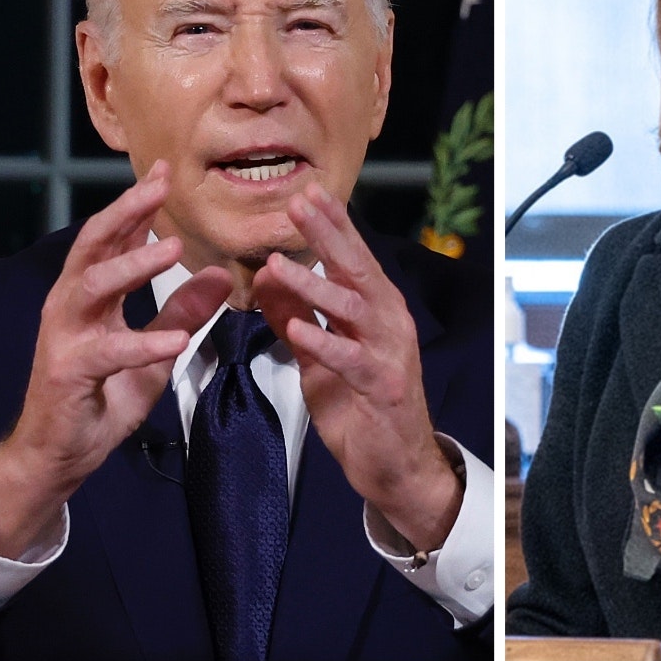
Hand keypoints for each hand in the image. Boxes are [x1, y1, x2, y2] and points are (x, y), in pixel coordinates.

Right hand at [0, 161, 231, 557]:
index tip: (166, 173)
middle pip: (95, 245)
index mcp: (90, 295)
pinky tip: (175, 342)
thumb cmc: (100, 397)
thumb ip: (182, 313)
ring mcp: (65, 336)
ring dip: (133, 265)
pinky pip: (110, 353)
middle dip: (127, 212)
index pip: (113, 238)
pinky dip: (143, 344)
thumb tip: (219, 274)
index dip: (138, 205)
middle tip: (160, 186)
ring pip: (94, 286)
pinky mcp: (69, 371)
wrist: (61, 453)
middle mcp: (71, 305)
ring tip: (172, 249)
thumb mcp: (154, 351)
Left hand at [253, 183, 461, 550]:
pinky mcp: (382, 387)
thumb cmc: (360, 407)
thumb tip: (265, 277)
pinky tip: (298, 332)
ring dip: (313, 286)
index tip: (306, 193)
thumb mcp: (318, 357)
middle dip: (326, 236)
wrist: (396, 466)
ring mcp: (389, 353)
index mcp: (375, 310)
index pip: (352, 258)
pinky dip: (324, 344)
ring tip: (277, 265)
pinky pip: (350, 360)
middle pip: (355, 270)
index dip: (331, 225)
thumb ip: (296, 317)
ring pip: (351, 309)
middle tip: (298, 204)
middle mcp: (387, 322)